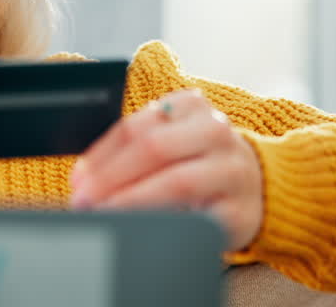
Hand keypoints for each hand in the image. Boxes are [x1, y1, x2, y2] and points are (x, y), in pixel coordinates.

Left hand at [69, 89, 264, 250]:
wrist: (258, 187)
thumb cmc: (199, 163)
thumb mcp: (173, 142)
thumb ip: (135, 148)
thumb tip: (83, 179)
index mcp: (191, 105)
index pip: (135, 126)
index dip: (100, 155)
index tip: (78, 180)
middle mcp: (214, 130)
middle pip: (153, 149)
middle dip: (110, 178)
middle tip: (83, 202)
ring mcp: (231, 168)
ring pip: (174, 182)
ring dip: (131, 201)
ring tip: (105, 215)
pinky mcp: (238, 208)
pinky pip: (195, 217)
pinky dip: (163, 222)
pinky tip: (142, 229)